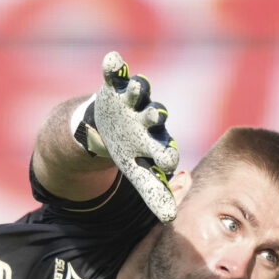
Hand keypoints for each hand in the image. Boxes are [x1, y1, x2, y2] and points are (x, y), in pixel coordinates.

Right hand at [73, 51, 179, 221]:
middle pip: (154, 116)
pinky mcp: (115, 86)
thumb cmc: (131, 151)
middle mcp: (148, 117)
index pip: (164, 147)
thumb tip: (170, 218)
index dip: (164, 153)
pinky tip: (111, 60)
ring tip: (136, 86)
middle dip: (154, 116)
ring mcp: (133, 100)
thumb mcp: (139, 172)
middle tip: (156, 116)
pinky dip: (113, 67)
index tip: (166, 160)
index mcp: (156, 140)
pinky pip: (114, 74)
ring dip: (138, 89)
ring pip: (140, 92)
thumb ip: (154, 192)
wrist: (109, 126)